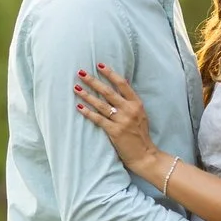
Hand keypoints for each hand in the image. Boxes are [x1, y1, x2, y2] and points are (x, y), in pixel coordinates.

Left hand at [73, 63, 161, 178]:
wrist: (145, 155)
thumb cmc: (141, 134)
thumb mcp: (141, 114)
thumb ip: (131, 101)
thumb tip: (121, 85)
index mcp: (137, 104)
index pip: (122, 84)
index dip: (110, 74)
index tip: (99, 65)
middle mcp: (129, 110)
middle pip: (108, 92)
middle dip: (93, 81)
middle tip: (80, 73)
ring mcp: (122, 121)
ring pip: (101, 104)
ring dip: (87, 95)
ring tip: (76, 88)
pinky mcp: (114, 132)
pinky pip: (98, 119)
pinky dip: (88, 112)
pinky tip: (79, 106)